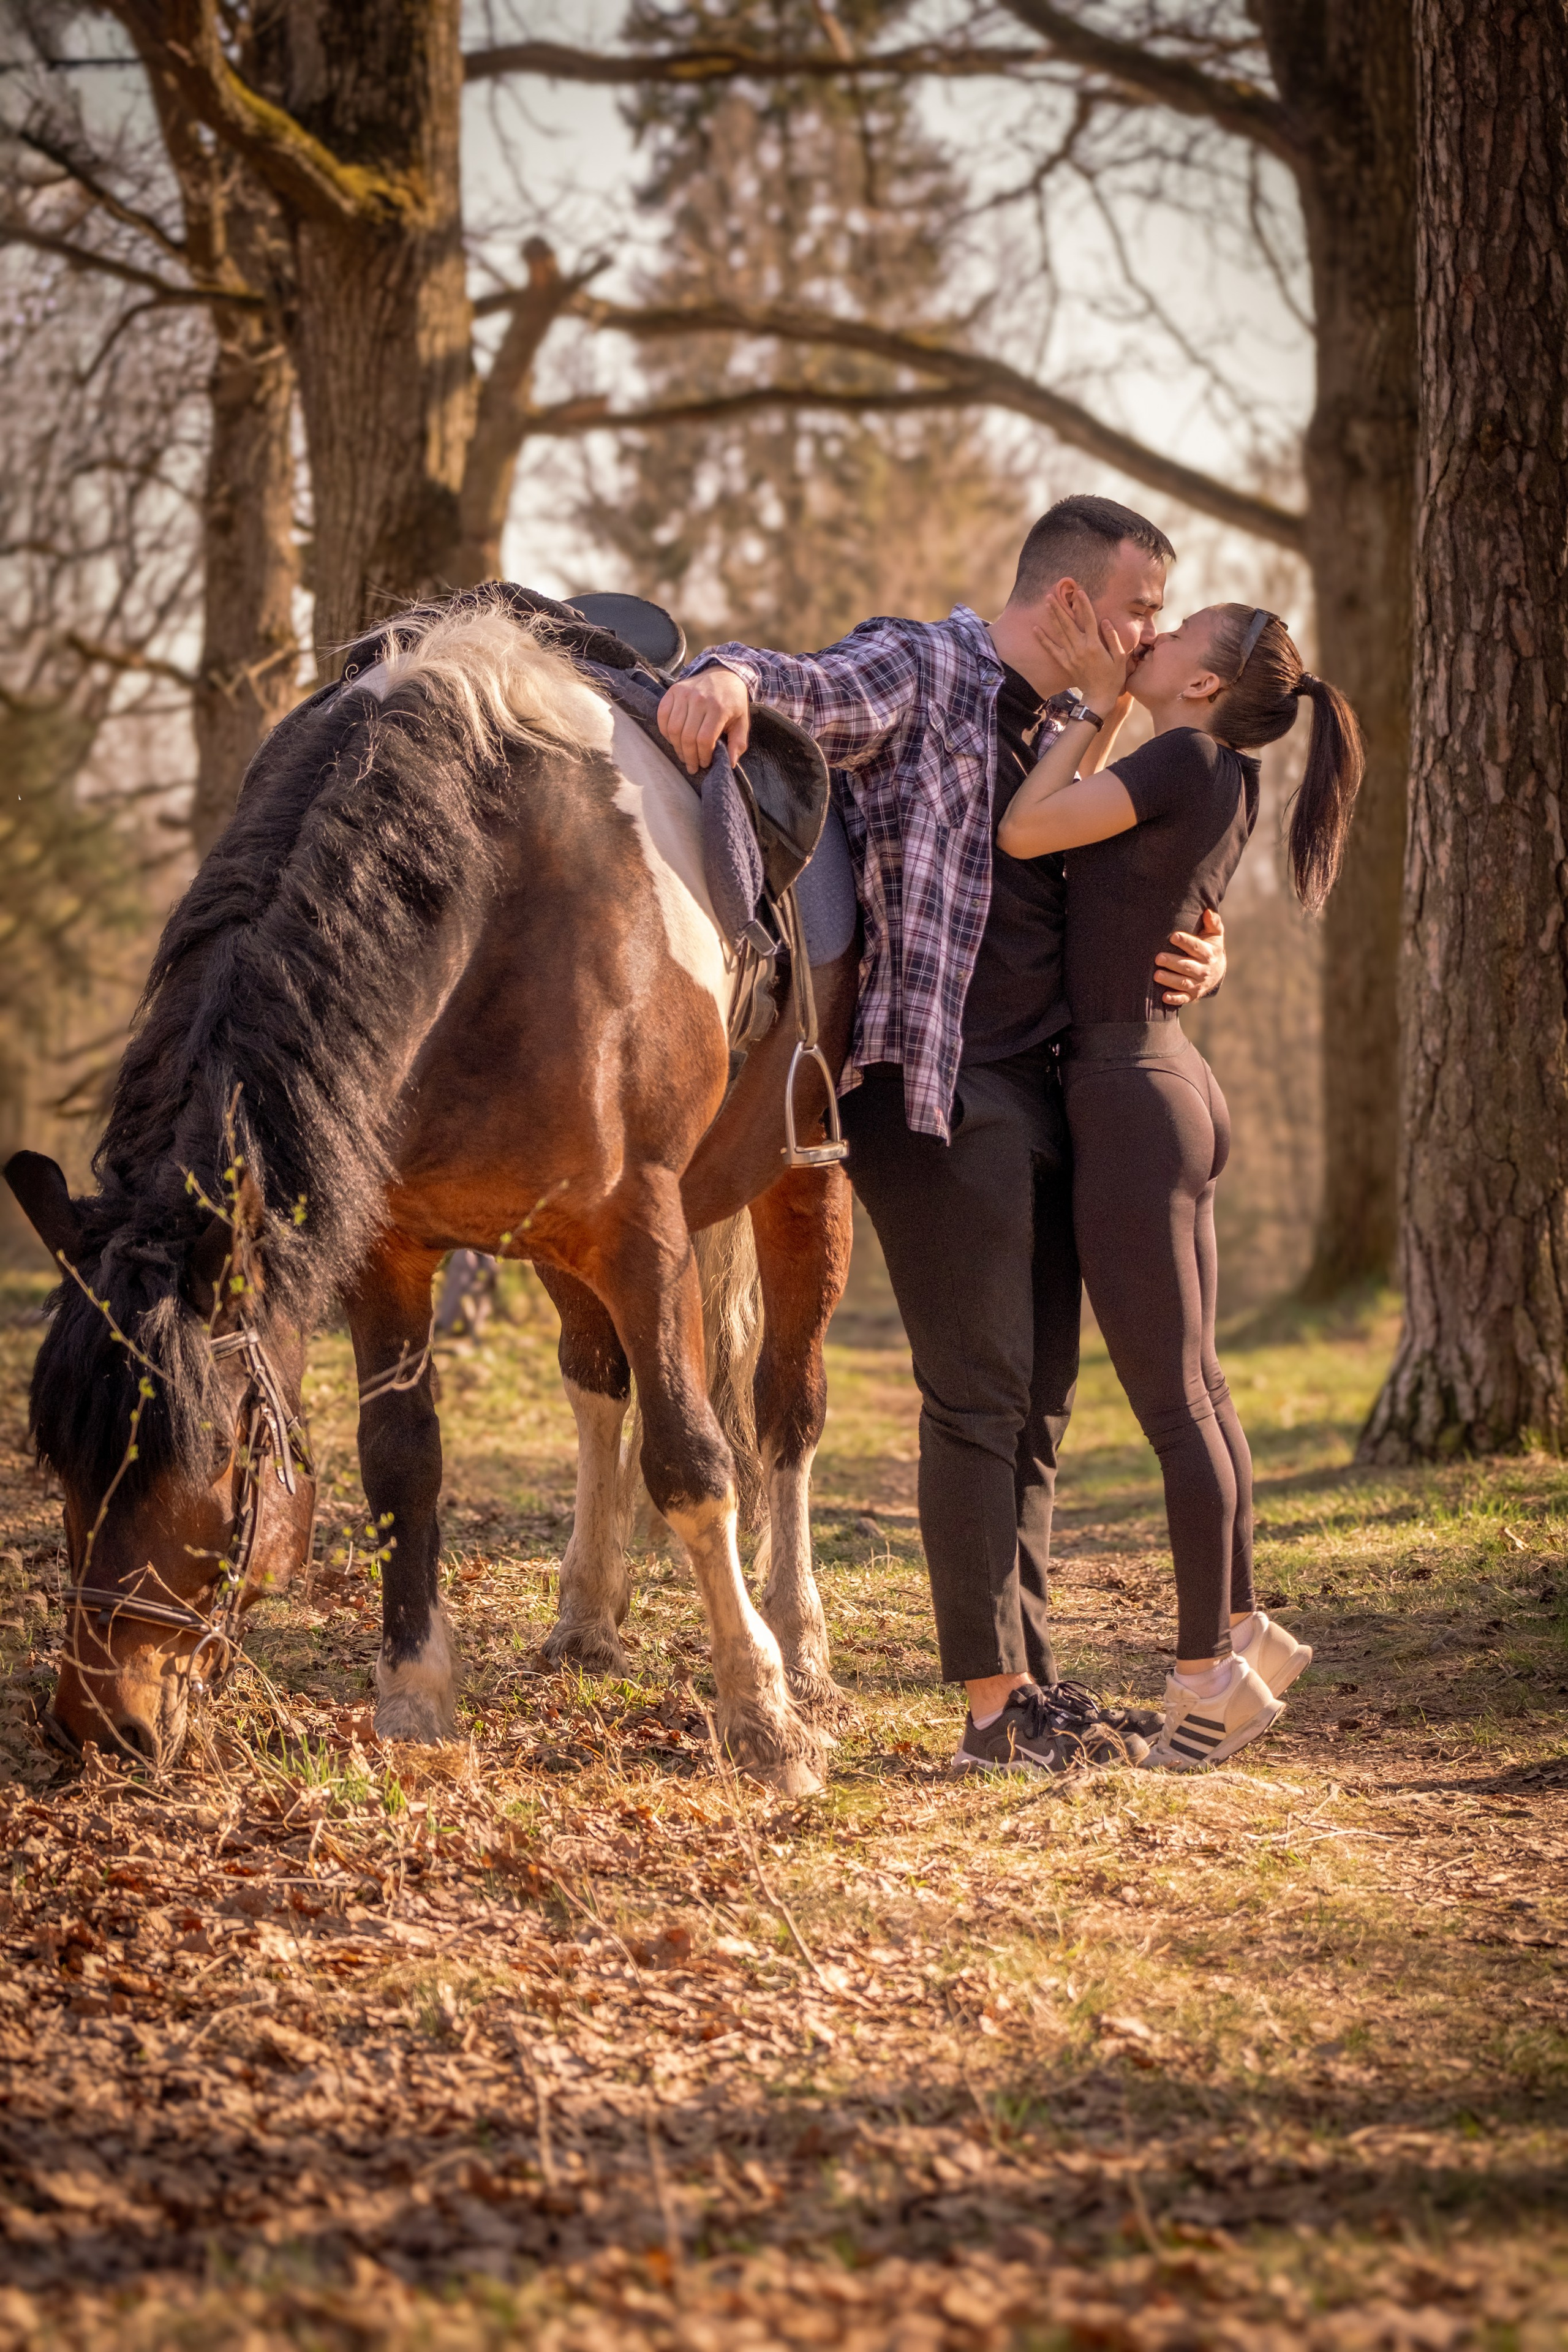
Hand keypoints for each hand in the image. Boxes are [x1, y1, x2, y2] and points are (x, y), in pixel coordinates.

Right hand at [657, 668, 749, 772]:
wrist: (724, 673)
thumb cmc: (733, 700)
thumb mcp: (742, 721)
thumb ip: (738, 742)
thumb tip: (730, 763)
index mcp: (719, 708)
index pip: (705, 739)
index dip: (703, 756)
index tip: (704, 764)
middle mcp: (700, 699)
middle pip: (688, 736)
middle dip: (689, 756)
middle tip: (692, 766)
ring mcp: (684, 693)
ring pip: (673, 728)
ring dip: (676, 747)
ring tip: (683, 755)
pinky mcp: (674, 690)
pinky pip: (662, 715)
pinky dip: (665, 731)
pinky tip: (673, 739)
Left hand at [1033, 581, 1128, 710]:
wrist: (1099, 697)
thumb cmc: (1113, 677)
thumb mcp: (1120, 657)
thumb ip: (1112, 638)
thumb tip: (1105, 621)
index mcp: (1095, 645)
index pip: (1089, 619)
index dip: (1084, 605)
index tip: (1079, 591)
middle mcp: (1080, 648)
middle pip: (1068, 624)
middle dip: (1060, 607)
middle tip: (1051, 594)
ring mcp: (1071, 656)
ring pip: (1059, 633)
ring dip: (1052, 617)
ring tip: (1046, 603)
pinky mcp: (1065, 663)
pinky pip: (1052, 650)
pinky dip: (1043, 639)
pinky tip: (1036, 629)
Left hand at [1154, 906, 1225, 1005]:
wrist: (1217, 971)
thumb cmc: (1210, 948)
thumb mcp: (1214, 935)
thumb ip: (1213, 923)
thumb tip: (1208, 911)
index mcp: (1209, 954)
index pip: (1197, 948)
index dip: (1186, 942)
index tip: (1173, 936)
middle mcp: (1204, 970)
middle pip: (1188, 966)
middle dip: (1173, 962)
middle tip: (1158, 958)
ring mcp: (1198, 984)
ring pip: (1183, 982)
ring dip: (1170, 980)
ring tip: (1156, 975)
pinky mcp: (1192, 995)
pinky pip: (1184, 998)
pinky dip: (1175, 999)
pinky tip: (1164, 996)